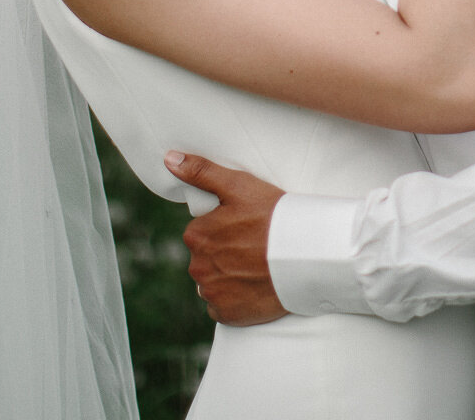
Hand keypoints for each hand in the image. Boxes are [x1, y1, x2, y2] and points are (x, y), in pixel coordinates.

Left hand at [168, 152, 288, 326]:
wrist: (305, 256)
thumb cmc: (274, 216)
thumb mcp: (238, 185)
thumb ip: (201, 172)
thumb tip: (169, 158)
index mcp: (197, 235)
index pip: (201, 233)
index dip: (224, 230)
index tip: (246, 228)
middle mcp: (198, 267)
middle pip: (206, 260)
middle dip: (224, 254)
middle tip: (254, 247)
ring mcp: (212, 294)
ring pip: (213, 284)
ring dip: (229, 278)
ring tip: (257, 267)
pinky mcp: (227, 315)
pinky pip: (222, 308)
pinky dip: (234, 300)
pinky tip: (254, 287)